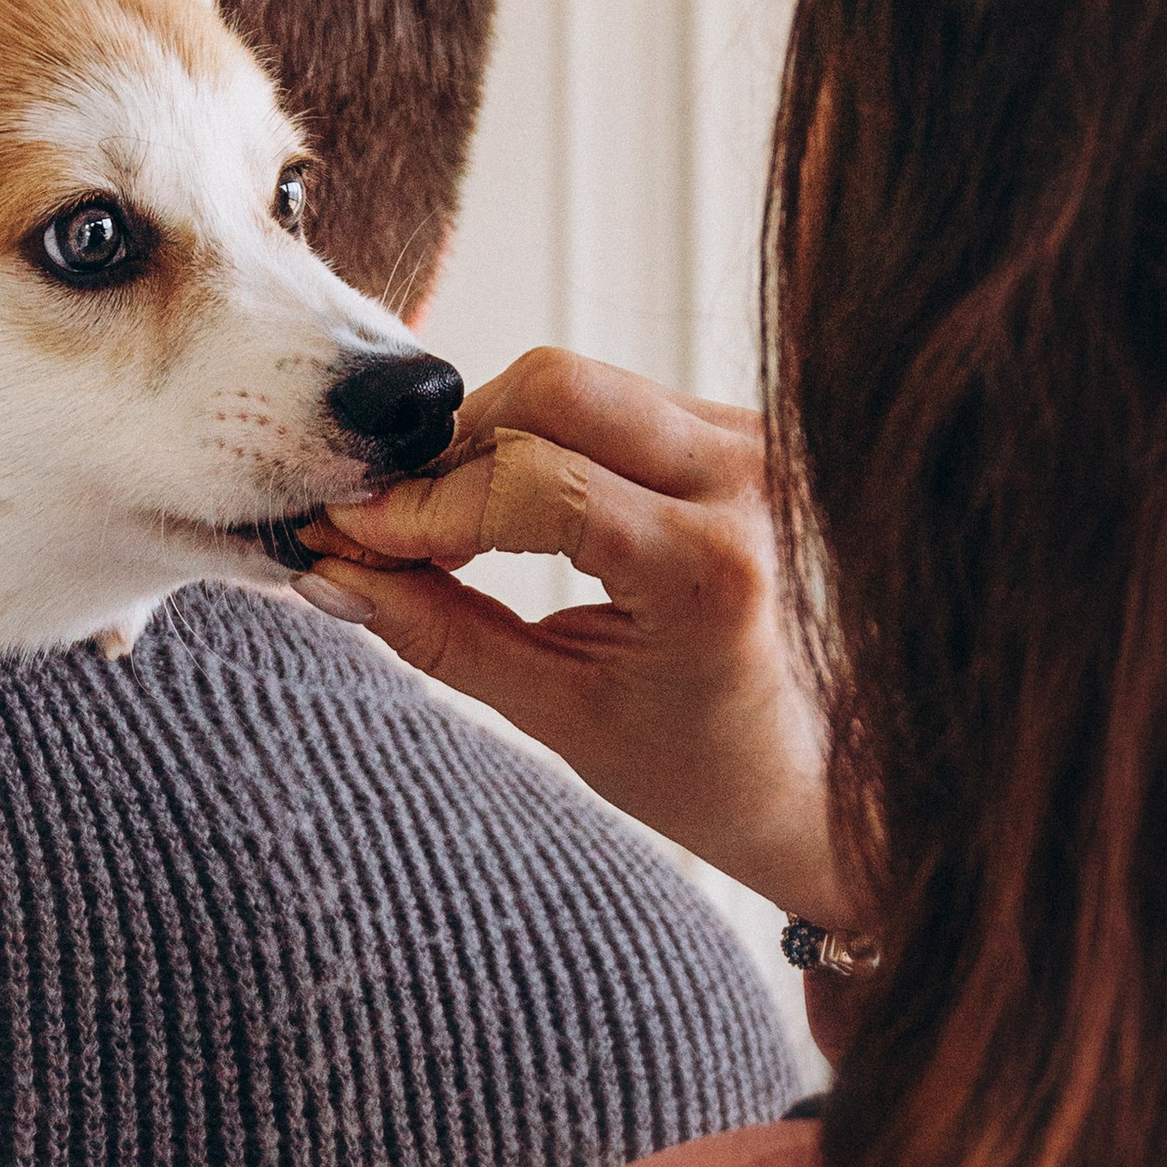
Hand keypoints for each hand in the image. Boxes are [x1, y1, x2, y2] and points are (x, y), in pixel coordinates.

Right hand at [298, 347, 843, 926]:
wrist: (836, 781)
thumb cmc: (710, 770)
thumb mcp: (563, 714)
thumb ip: (440, 635)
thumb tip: (331, 572)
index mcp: (709, 569)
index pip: (527, 483)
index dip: (420, 506)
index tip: (350, 534)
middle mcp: (749, 481)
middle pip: (553, 387)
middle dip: (453, 446)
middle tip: (398, 521)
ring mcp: (761, 444)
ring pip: (583, 384)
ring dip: (496, 439)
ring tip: (452, 528)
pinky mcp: (753, 432)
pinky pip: (622, 401)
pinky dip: (548, 440)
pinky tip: (517, 510)